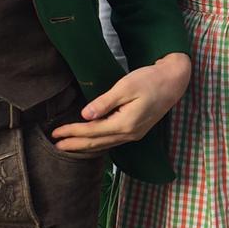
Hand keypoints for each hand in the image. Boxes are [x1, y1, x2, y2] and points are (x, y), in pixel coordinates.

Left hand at [51, 53, 190, 155]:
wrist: (173, 82)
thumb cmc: (150, 80)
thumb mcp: (125, 87)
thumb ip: (105, 103)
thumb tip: (85, 115)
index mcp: (125, 123)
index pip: (91, 131)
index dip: (72, 132)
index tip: (55, 132)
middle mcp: (129, 134)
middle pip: (96, 143)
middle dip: (74, 145)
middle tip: (55, 146)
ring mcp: (134, 135)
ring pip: (104, 145)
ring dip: (84, 147)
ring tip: (67, 147)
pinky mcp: (136, 131)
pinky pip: (111, 142)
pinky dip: (97, 144)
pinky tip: (89, 143)